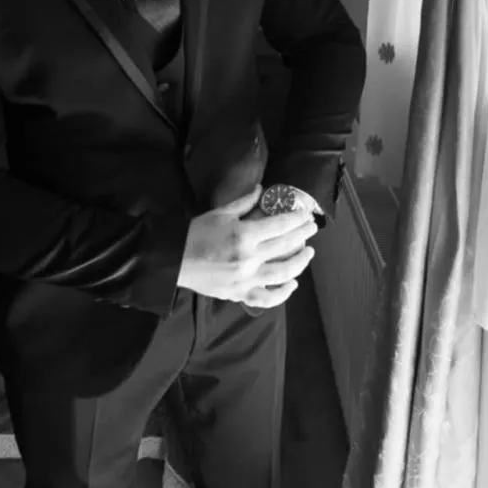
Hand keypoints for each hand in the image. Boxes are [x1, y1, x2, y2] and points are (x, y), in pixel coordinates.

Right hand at [178, 187, 317, 308]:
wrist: (175, 259)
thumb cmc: (196, 233)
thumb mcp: (220, 213)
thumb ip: (244, 202)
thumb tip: (262, 189)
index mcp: (244, 235)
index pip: (280, 225)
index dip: (296, 219)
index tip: (305, 214)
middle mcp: (249, 258)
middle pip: (286, 246)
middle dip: (303, 235)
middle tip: (312, 227)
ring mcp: (246, 279)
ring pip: (284, 273)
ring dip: (300, 262)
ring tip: (308, 253)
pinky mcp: (240, 294)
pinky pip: (267, 298)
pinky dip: (283, 293)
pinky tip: (292, 284)